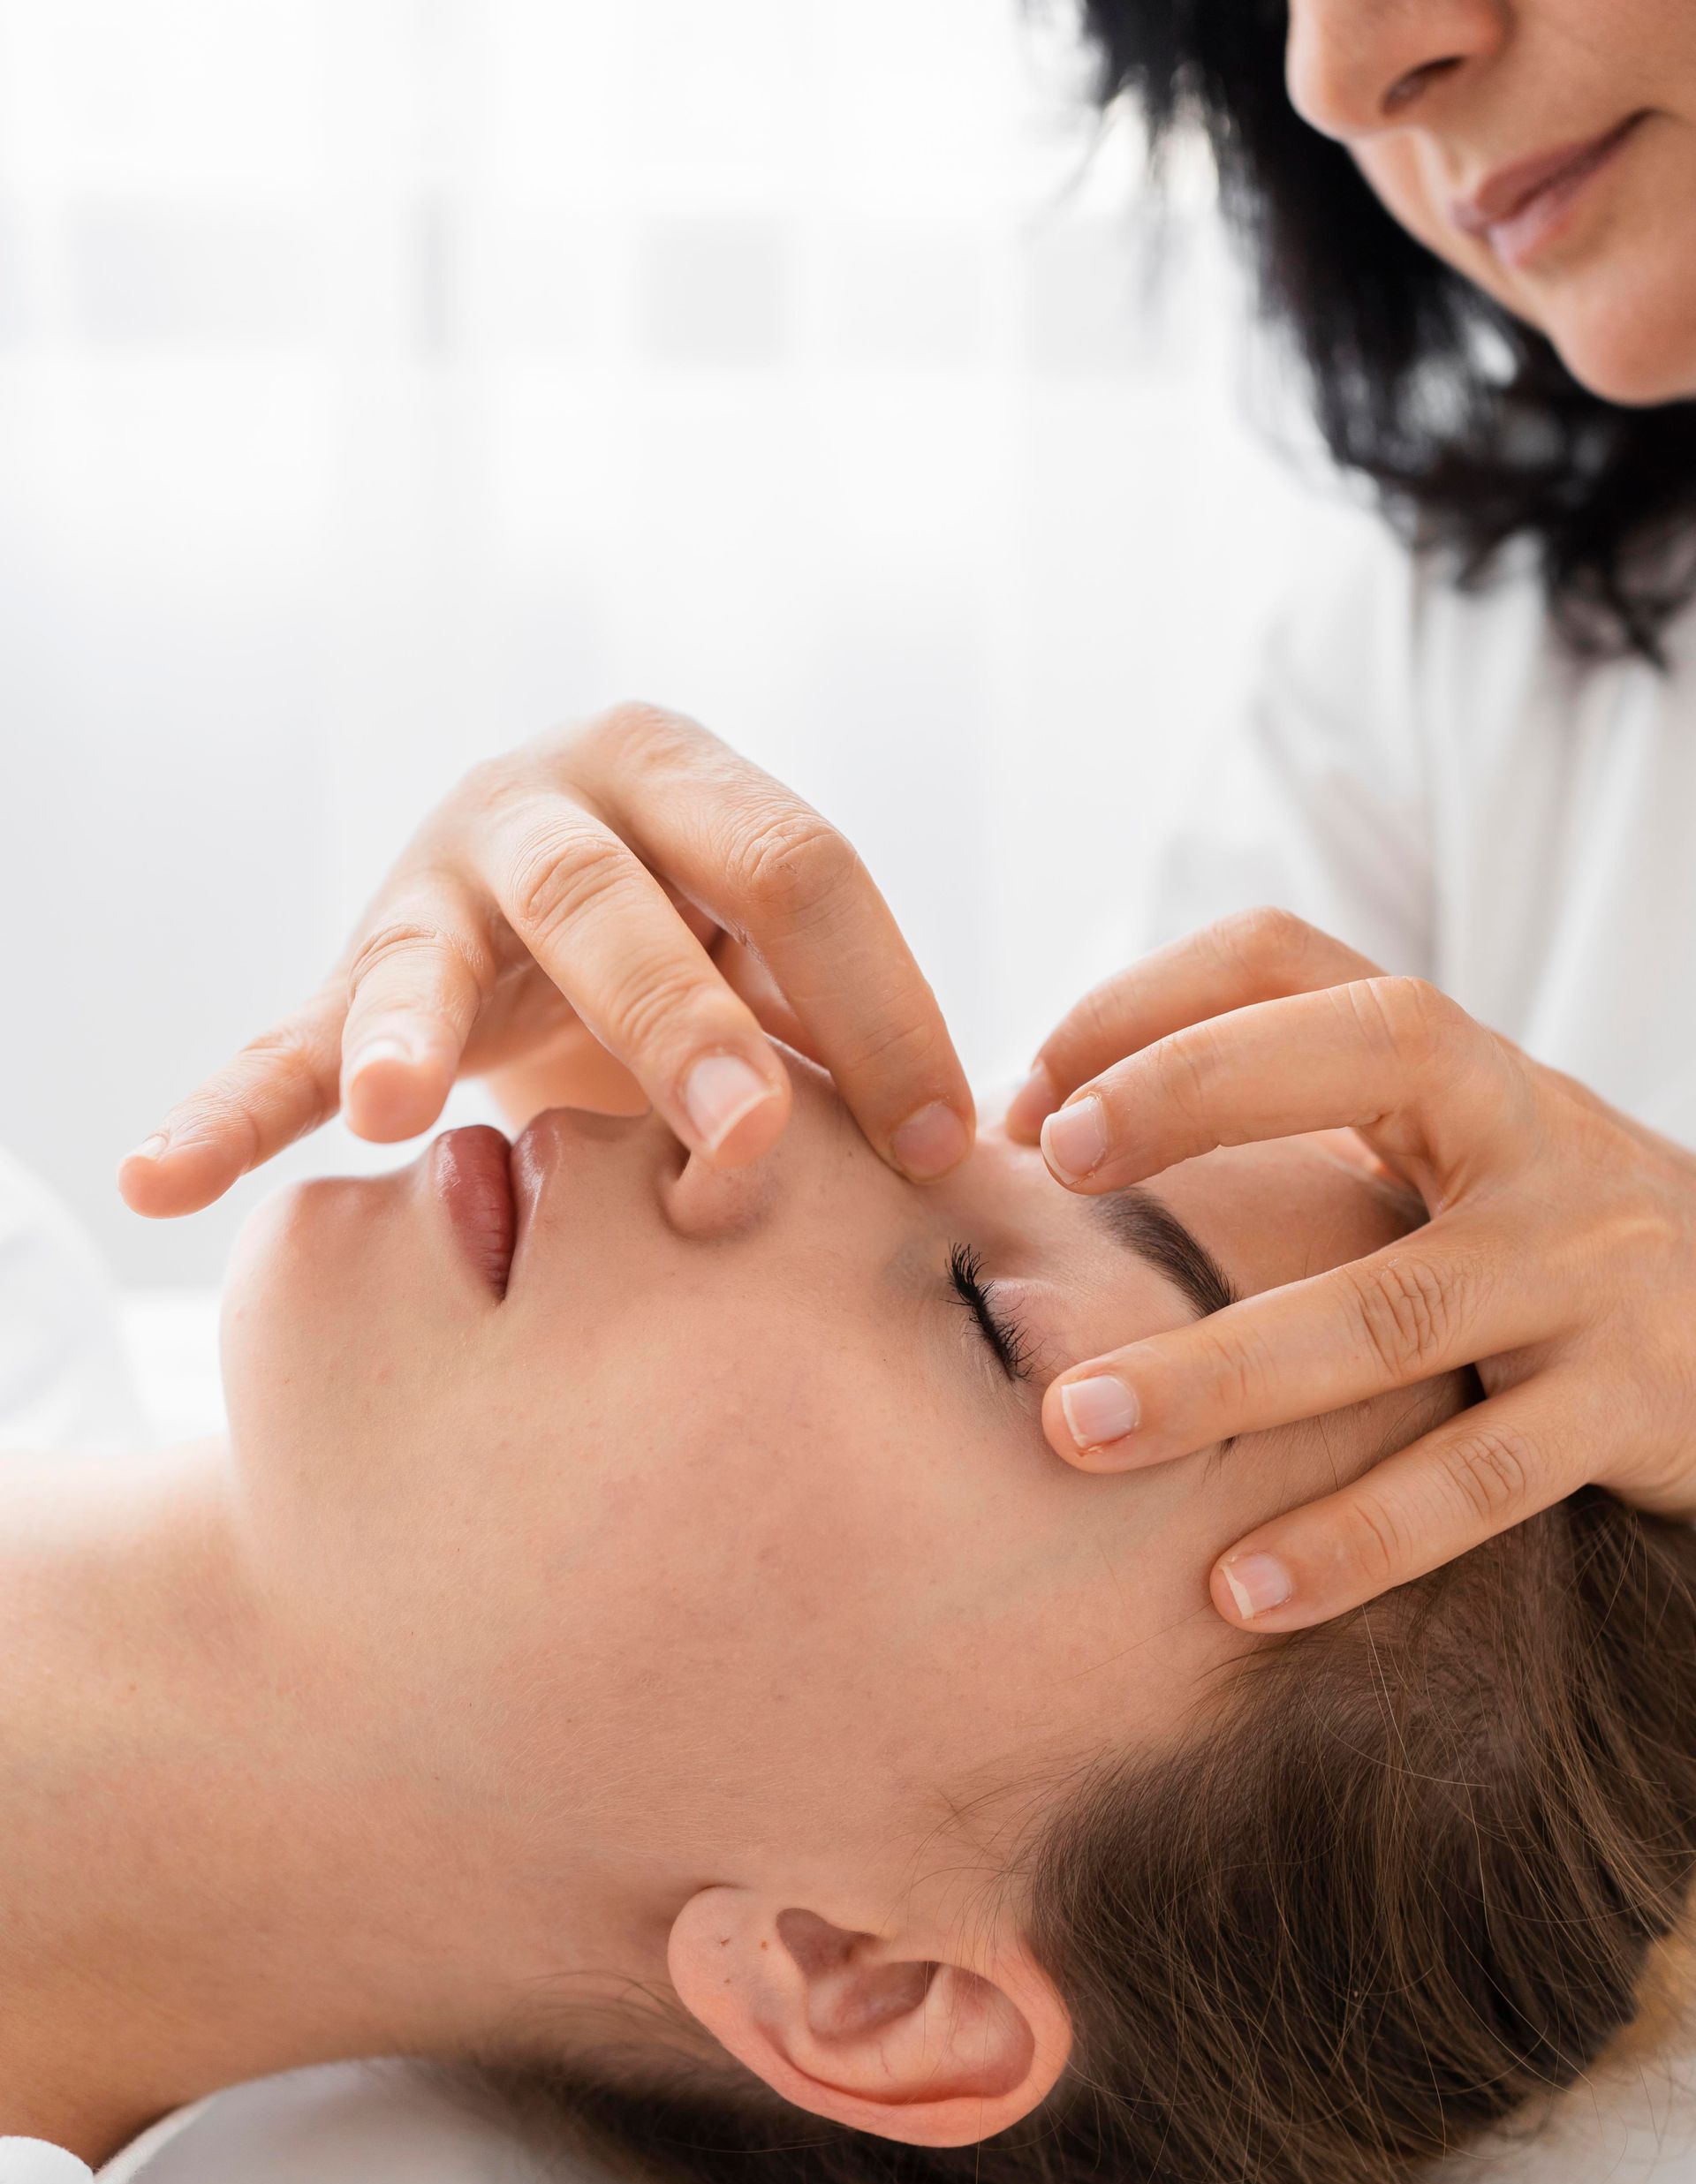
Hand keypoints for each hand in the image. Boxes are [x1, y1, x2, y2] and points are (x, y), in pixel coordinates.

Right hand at [119, 703, 972, 1215]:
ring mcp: (434, 884)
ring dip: (413, 1029)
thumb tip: (981, 1162)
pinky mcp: (350, 976)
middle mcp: (549, 799)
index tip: (942, 1150)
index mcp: (685, 776)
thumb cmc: (704, 956)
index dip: (884, 1006)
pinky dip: (223, 1118)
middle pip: (622, 904)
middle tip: (745, 1145)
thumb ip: (850, 1024)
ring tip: (396, 1109)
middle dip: (685, 1030)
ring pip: (433, 951)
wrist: (549, 916)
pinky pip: (281, 1046)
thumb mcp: (778, 962)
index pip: (802, 872)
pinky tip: (158, 1183)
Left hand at [1005, 907, 1695, 1629]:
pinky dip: (1356, 1539)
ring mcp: (1584, 1269)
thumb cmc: (1528, 1245)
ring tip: (1082, 1429)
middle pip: (1374, 1054)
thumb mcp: (1429, 1156)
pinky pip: (1479, 1478)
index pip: (1291, 961)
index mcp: (1451, 1066)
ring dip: (1227, 1371)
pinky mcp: (1629, 1405)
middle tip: (1055, 1168)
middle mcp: (1528, 1136)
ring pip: (1399, 1306)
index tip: (1027, 1103)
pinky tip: (1242, 1591)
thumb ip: (1275, 1132)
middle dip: (1198, 1093)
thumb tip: (1025, 1131)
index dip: (1149, 999)